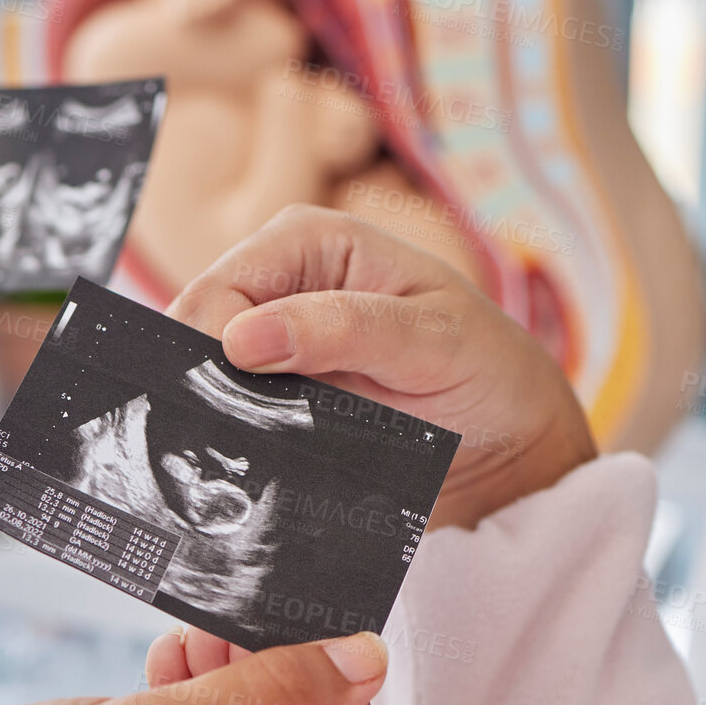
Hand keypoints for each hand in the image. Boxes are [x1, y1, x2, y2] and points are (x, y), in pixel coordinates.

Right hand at [168, 204, 596, 527]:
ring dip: (220, 423)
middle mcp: (278, 284)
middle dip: (208, 388)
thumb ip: (344, 329)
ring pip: (202, 384)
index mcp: (308, 239)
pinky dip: (235, 444)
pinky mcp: (274, 397)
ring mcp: (271, 344)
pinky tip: (259, 465)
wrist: (511, 442)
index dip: (210, 351)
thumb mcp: (432, 341)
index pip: (215, 292)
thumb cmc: (487, 371)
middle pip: (194, 337)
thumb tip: (242, 338)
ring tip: (257, 455)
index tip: (237, 408)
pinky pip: (228, 420)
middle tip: (246, 440)